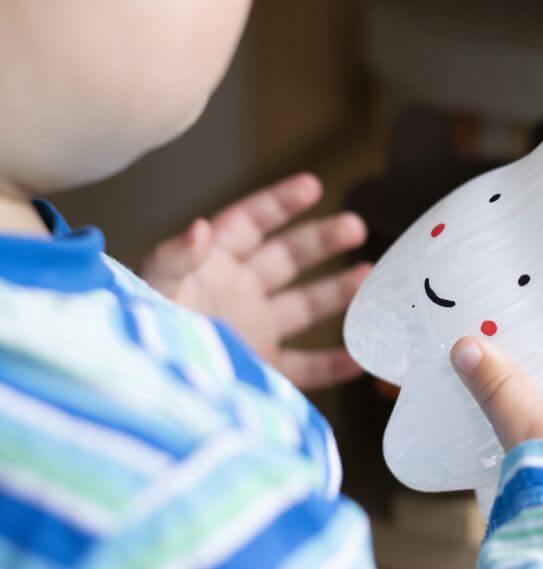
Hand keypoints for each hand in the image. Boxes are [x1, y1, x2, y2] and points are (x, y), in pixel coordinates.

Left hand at [141, 173, 370, 389]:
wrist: (138, 390)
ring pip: (304, 306)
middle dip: (321, 240)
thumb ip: (175, 258)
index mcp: (212, 263)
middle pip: (287, 258)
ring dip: (338, 292)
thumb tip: (200, 228)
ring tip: (370, 276)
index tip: (312, 186)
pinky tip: (362, 358)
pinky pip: (304, 366)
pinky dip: (333, 365)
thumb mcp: (151, 288)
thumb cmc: (138, 333)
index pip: (250, 222)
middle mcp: (237, 291)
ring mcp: (252, 329)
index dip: (280, 203)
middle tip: (355, 227)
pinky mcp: (260, 369)